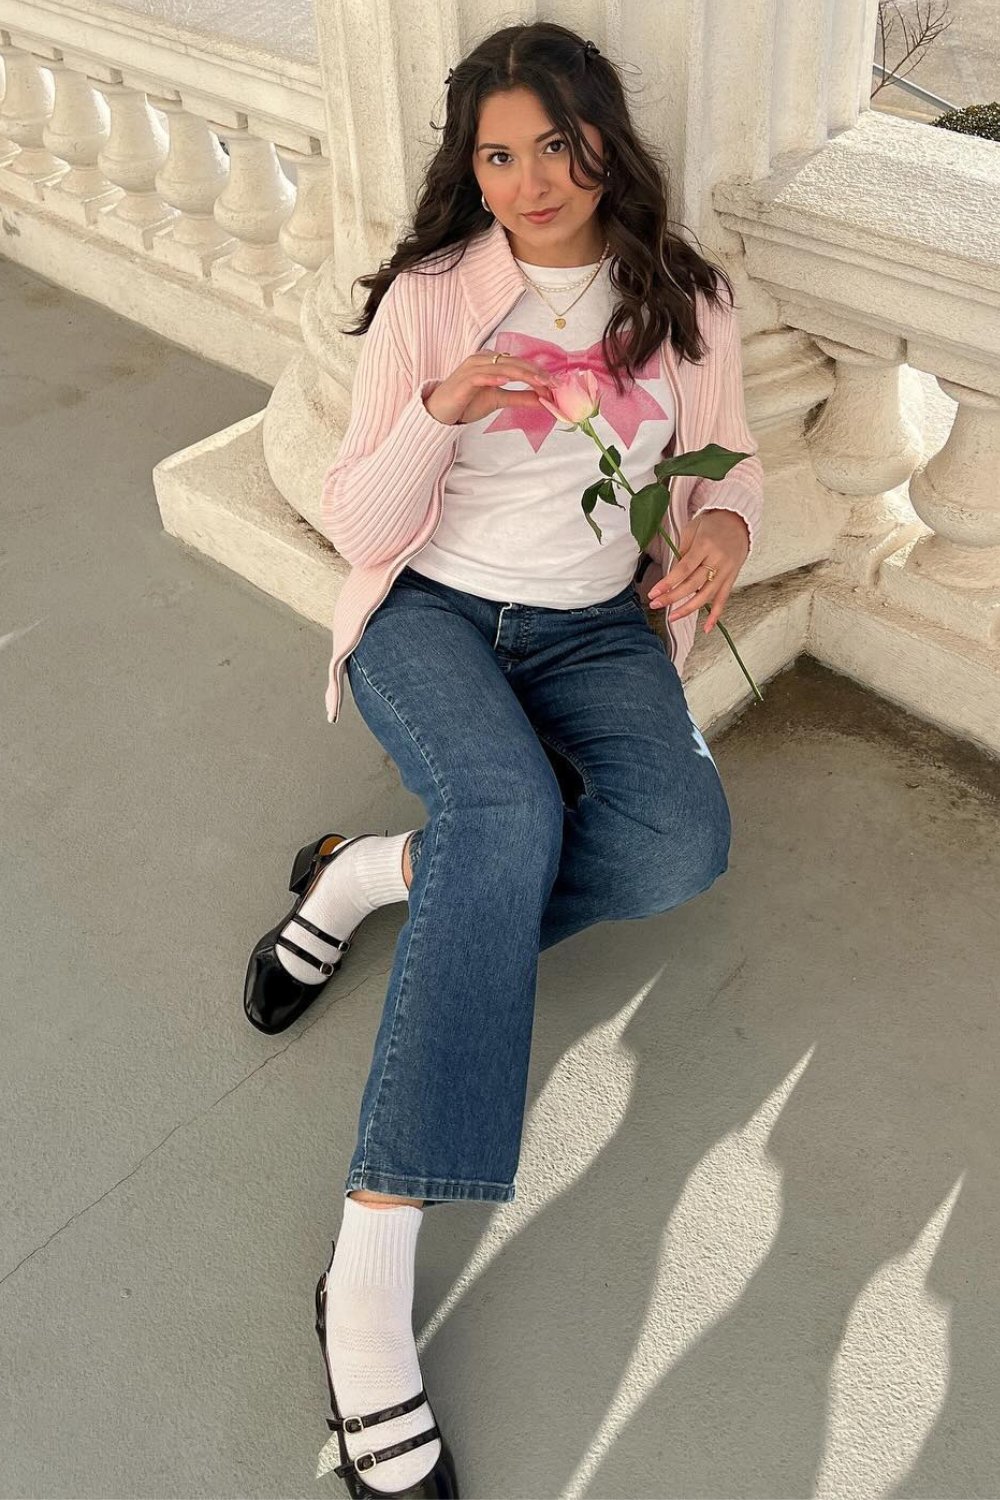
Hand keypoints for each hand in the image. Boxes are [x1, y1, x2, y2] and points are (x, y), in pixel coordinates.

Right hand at [423, 352, 552, 425]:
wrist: (439, 412)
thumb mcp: (498, 399)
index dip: (538, 372)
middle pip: (513, 362)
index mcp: (491, 361)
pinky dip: (494, 377)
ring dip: (521, 375)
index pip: (519, 363)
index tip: (555, 384)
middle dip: (535, 373)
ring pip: (501, 367)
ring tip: (539, 382)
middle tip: (553, 383)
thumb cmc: (466, 403)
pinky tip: (506, 381)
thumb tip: (542, 398)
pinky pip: (480, 376)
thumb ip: (519, 397)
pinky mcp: (463, 380)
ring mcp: (472, 368)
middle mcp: (482, 359)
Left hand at [647, 509, 749, 633]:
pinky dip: (716, 614)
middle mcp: (717, 560)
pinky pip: (723, 598)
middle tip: (656, 605)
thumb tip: (671, 574)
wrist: (738, 520)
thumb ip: (682, 551)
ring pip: (707, 595)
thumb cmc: (712, 524)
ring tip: (673, 617)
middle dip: (673, 597)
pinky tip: (706, 628)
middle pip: (693, 584)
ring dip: (689, 609)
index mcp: (705, 546)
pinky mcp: (732, 577)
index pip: (684, 569)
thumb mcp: (693, 529)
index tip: (654, 593)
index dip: (668, 583)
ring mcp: (726, 571)